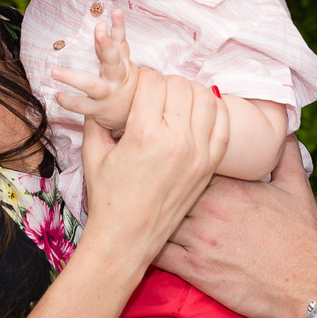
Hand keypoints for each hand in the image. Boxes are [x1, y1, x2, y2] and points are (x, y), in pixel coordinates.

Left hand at [53, 9, 137, 130]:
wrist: (131, 116)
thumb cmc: (123, 83)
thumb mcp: (123, 63)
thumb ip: (112, 43)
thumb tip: (104, 20)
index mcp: (123, 64)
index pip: (121, 42)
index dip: (119, 28)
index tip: (115, 12)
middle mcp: (118, 78)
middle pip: (114, 60)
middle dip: (107, 45)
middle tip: (99, 29)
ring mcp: (109, 95)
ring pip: (93, 86)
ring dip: (73, 78)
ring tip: (54, 71)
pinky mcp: (98, 110)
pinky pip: (82, 106)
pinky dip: (69, 101)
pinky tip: (57, 95)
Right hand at [80, 68, 229, 267]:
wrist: (127, 239)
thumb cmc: (107, 198)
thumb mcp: (93, 153)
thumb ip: (97, 117)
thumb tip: (105, 92)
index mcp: (145, 134)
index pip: (153, 81)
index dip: (142, 78)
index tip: (136, 86)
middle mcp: (177, 141)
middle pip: (180, 85)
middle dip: (164, 83)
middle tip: (153, 94)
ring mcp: (198, 154)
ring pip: (205, 98)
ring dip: (189, 92)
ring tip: (175, 100)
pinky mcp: (209, 167)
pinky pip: (224, 125)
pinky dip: (215, 111)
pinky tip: (200, 111)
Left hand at [155, 136, 316, 317]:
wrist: (306, 286)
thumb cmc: (303, 238)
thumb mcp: (298, 188)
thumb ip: (286, 155)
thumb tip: (283, 130)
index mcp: (230, 187)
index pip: (190, 164)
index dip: (179, 165)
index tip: (173, 164)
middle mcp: (211, 209)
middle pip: (168, 188)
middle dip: (159, 187)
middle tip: (149, 186)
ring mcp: (200, 240)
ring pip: (159, 218)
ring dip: (151, 214)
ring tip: (142, 211)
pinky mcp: (195, 270)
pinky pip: (159, 253)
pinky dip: (148, 244)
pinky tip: (143, 240)